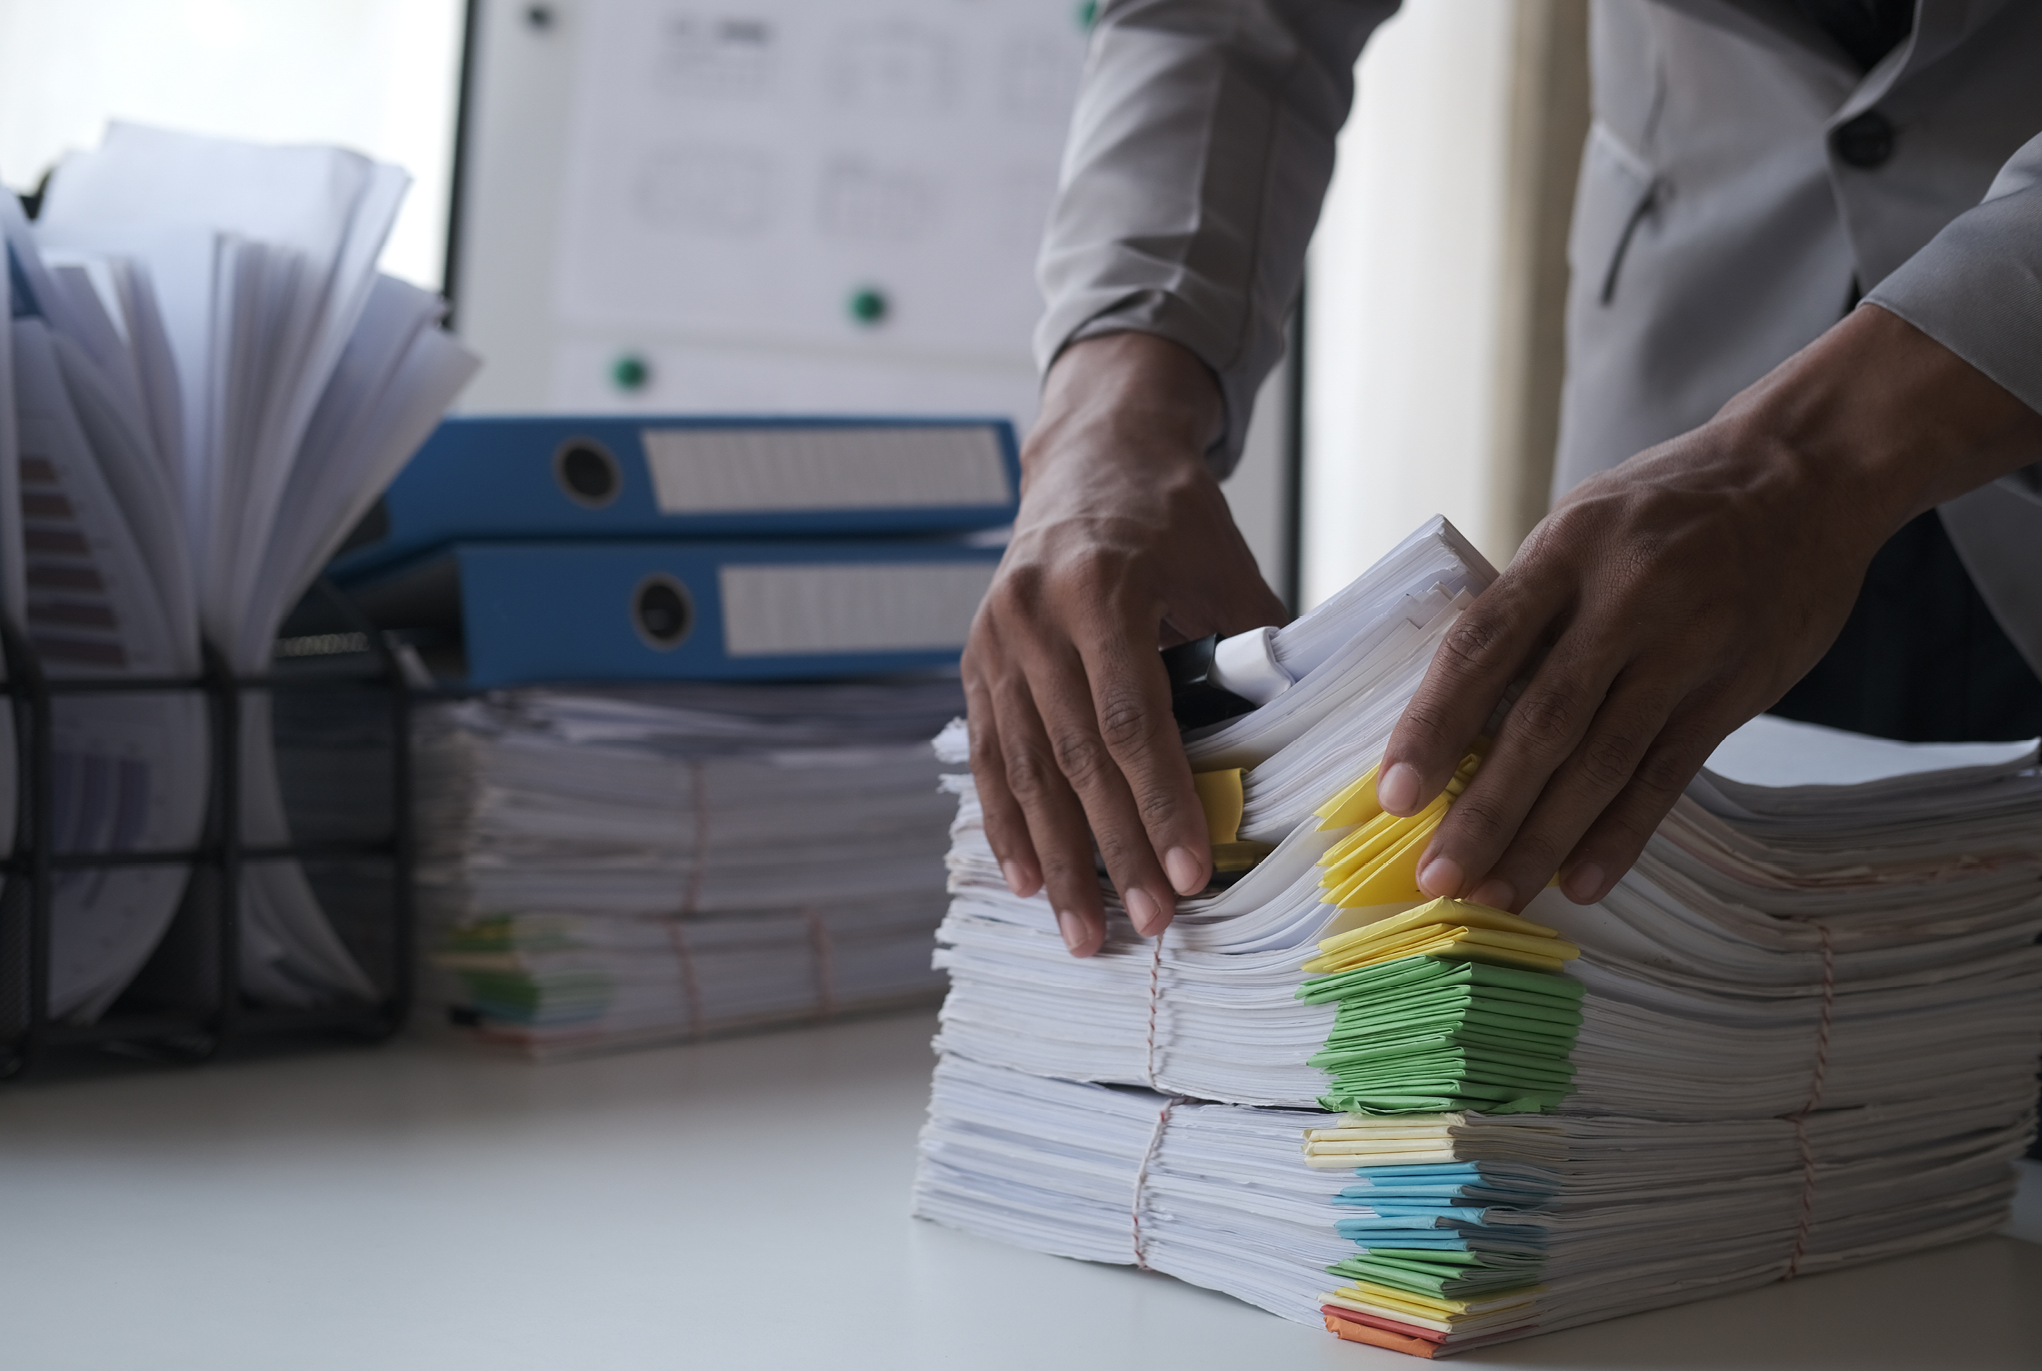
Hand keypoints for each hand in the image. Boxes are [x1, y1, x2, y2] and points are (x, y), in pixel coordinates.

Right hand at [964, 332, 1286, 955]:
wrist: (1092, 455)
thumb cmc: (1172, 514)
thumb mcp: (1224, 564)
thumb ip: (1254, 649)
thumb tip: (1299, 742)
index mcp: (1098, 586)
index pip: (1130, 719)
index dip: (1158, 803)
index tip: (1189, 874)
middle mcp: (1031, 615)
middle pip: (1076, 758)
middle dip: (1113, 852)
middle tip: (1151, 924)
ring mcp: (993, 640)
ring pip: (1025, 771)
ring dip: (1057, 861)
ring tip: (1086, 934)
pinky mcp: (975, 661)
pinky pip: (991, 758)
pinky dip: (1009, 824)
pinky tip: (1030, 882)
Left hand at [1377, 304, 2041, 910]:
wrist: (1806, 474)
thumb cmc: (1667, 505)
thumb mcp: (1583, 522)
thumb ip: (1528, 604)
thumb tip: (1456, 705)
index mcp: (1565, 549)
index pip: (1482, 648)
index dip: (1433, 726)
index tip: (1394, 794)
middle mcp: (1624, 599)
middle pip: (1541, 722)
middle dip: (1484, 809)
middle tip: (1439, 874)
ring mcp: (1686, 648)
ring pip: (1602, 762)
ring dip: (1543, 838)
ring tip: (1497, 893)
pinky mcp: (1734, 689)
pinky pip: (1668, 775)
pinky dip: (1621, 834)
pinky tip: (1582, 882)